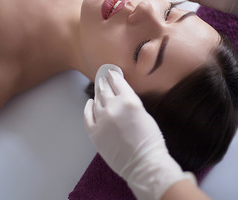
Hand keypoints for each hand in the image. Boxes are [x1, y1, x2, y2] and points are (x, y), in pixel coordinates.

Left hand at [84, 66, 194, 199]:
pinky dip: (88, 108)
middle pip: (105, 90)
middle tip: (102, 78)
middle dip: (104, 83)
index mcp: (129, 101)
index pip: (118, 83)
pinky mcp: (94, 133)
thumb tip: (121, 97)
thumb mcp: (144, 114)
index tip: (110, 73)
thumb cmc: (150, 142)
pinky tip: (90, 103)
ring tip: (98, 90)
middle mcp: (113, 107)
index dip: (113, 76)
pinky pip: (87, 116)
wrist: (144, 164)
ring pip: (96, 101)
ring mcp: (102, 120)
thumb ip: (131, 103)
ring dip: (97, 94)